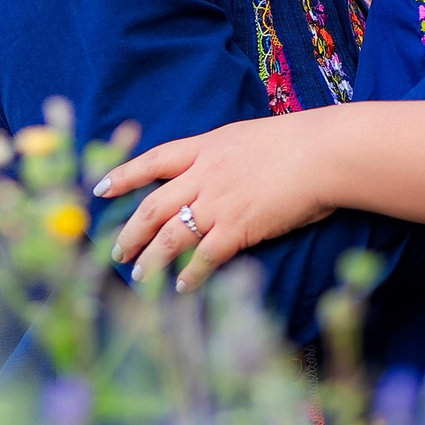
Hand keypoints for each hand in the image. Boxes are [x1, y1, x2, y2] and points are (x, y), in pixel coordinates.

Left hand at [91, 112, 338, 292]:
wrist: (324, 154)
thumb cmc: (296, 142)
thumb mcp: (247, 137)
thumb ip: (222, 153)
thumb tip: (210, 166)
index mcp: (204, 148)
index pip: (152, 160)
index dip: (123, 175)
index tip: (100, 188)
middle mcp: (203, 175)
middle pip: (152, 205)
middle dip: (129, 230)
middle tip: (115, 249)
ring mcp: (217, 203)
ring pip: (169, 236)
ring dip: (150, 259)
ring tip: (139, 276)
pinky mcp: (237, 228)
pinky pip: (203, 257)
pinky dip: (190, 275)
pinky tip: (181, 287)